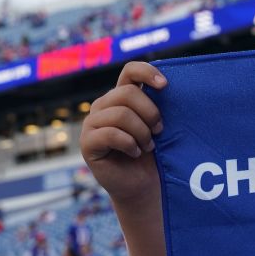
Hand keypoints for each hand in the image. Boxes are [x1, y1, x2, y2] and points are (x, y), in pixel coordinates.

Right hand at [80, 62, 166, 203]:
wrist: (142, 184)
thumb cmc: (153, 154)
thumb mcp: (157, 124)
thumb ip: (156, 104)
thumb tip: (167, 86)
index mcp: (121, 96)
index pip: (130, 71)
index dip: (147, 72)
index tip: (165, 86)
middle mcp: (103, 105)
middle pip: (127, 93)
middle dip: (150, 113)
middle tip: (159, 131)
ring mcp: (92, 123)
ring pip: (121, 114)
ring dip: (141, 132)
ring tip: (148, 146)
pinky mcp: (87, 143)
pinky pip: (111, 134)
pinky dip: (129, 144)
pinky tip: (135, 153)